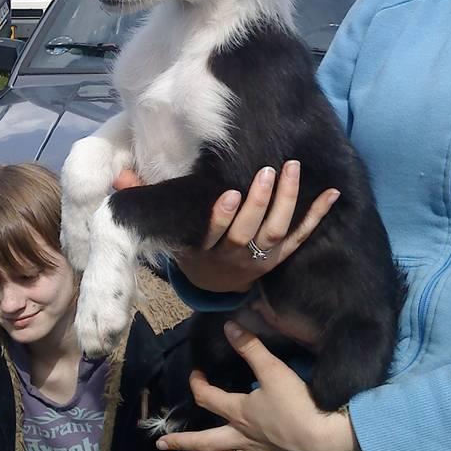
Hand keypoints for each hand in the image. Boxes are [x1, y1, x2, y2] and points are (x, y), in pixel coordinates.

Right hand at [115, 164, 339, 293]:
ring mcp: (259, 260)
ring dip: (286, 201)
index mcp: (204, 251)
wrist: (214, 283)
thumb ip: (140, 201)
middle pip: (248, 233)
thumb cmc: (188, 244)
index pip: (212, 235)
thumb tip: (119, 177)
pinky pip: (300, 239)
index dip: (221, 217)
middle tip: (266, 171)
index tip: (228, 194)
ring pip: (275, 233)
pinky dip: (317, 216)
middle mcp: (233, 259)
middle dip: (258, 203)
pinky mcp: (279, 258)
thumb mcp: (162, 230)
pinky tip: (332, 192)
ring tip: (290, 168)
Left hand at [158, 322, 362, 450]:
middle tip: (162, 445)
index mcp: (240, 412)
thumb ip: (251, 347)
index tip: (195, 376)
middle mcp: (243, 437)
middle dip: (184, 441)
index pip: (209, 399)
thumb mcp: (273, 369)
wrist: (324, 439)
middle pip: (207, 440)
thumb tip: (228, 326)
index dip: (198, 386)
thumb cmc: (297, 403)